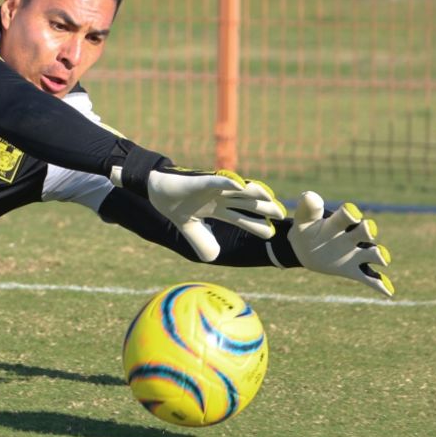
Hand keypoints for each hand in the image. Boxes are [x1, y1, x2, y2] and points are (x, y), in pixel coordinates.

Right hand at [144, 167, 286, 261]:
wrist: (154, 189)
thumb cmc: (172, 203)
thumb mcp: (189, 228)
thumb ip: (200, 241)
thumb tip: (213, 256)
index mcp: (217, 207)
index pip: (241, 216)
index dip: (255, 224)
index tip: (272, 233)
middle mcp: (219, 196)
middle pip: (246, 203)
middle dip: (263, 209)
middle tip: (282, 215)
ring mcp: (212, 187)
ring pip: (237, 190)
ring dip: (254, 194)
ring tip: (271, 199)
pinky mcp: (201, 180)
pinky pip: (218, 180)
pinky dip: (229, 183)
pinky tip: (243, 186)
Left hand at [288, 191, 394, 296]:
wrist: (303, 248)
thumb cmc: (306, 229)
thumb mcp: (303, 220)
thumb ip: (307, 208)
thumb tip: (308, 195)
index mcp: (338, 222)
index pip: (346, 216)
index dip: (349, 214)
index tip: (350, 213)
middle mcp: (351, 236)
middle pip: (363, 232)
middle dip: (367, 231)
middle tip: (368, 230)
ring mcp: (354, 253)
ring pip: (371, 254)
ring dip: (378, 255)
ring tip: (382, 258)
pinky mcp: (352, 270)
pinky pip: (369, 278)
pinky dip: (379, 285)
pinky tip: (389, 293)